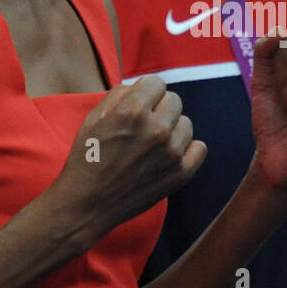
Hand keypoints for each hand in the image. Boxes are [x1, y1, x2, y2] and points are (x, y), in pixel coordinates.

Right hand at [51, 76, 206, 248]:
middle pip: (174, 101)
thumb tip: (141, 87)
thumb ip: (119, 95)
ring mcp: (171, 152)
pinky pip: (199, 148)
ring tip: (152, 143)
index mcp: (132, 111)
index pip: (157, 83)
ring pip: (186, 123)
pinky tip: (169, 154)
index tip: (138, 104)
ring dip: (172, 129)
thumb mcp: (93, 118)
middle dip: (158, 108)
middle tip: (143, 126)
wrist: (88, 204)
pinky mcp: (181, 173)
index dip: (145, 92)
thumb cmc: (87, 158)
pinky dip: (186, 149)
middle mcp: (156, 129)